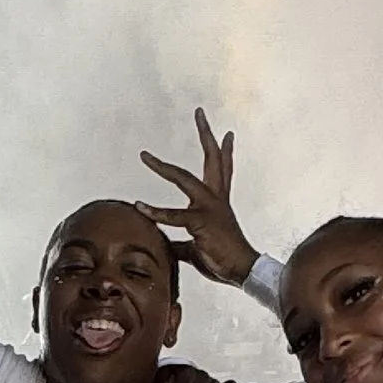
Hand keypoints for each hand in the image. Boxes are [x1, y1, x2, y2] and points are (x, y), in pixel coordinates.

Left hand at [138, 109, 258, 282]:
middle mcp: (216, 199)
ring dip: (162, 167)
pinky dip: (155, 212)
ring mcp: (209, 208)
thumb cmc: (224, 260)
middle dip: (205, 134)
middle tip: (199, 111)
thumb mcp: (197, 247)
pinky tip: (140, 207)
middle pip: (212, 159)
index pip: (222, 170)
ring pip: (183, 179)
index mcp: (218, 202)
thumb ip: (180, 242)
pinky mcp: (200, 222)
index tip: (227, 134)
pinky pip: (174, 216)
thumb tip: (166, 244)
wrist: (243, 271)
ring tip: (145, 156)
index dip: (224, 151)